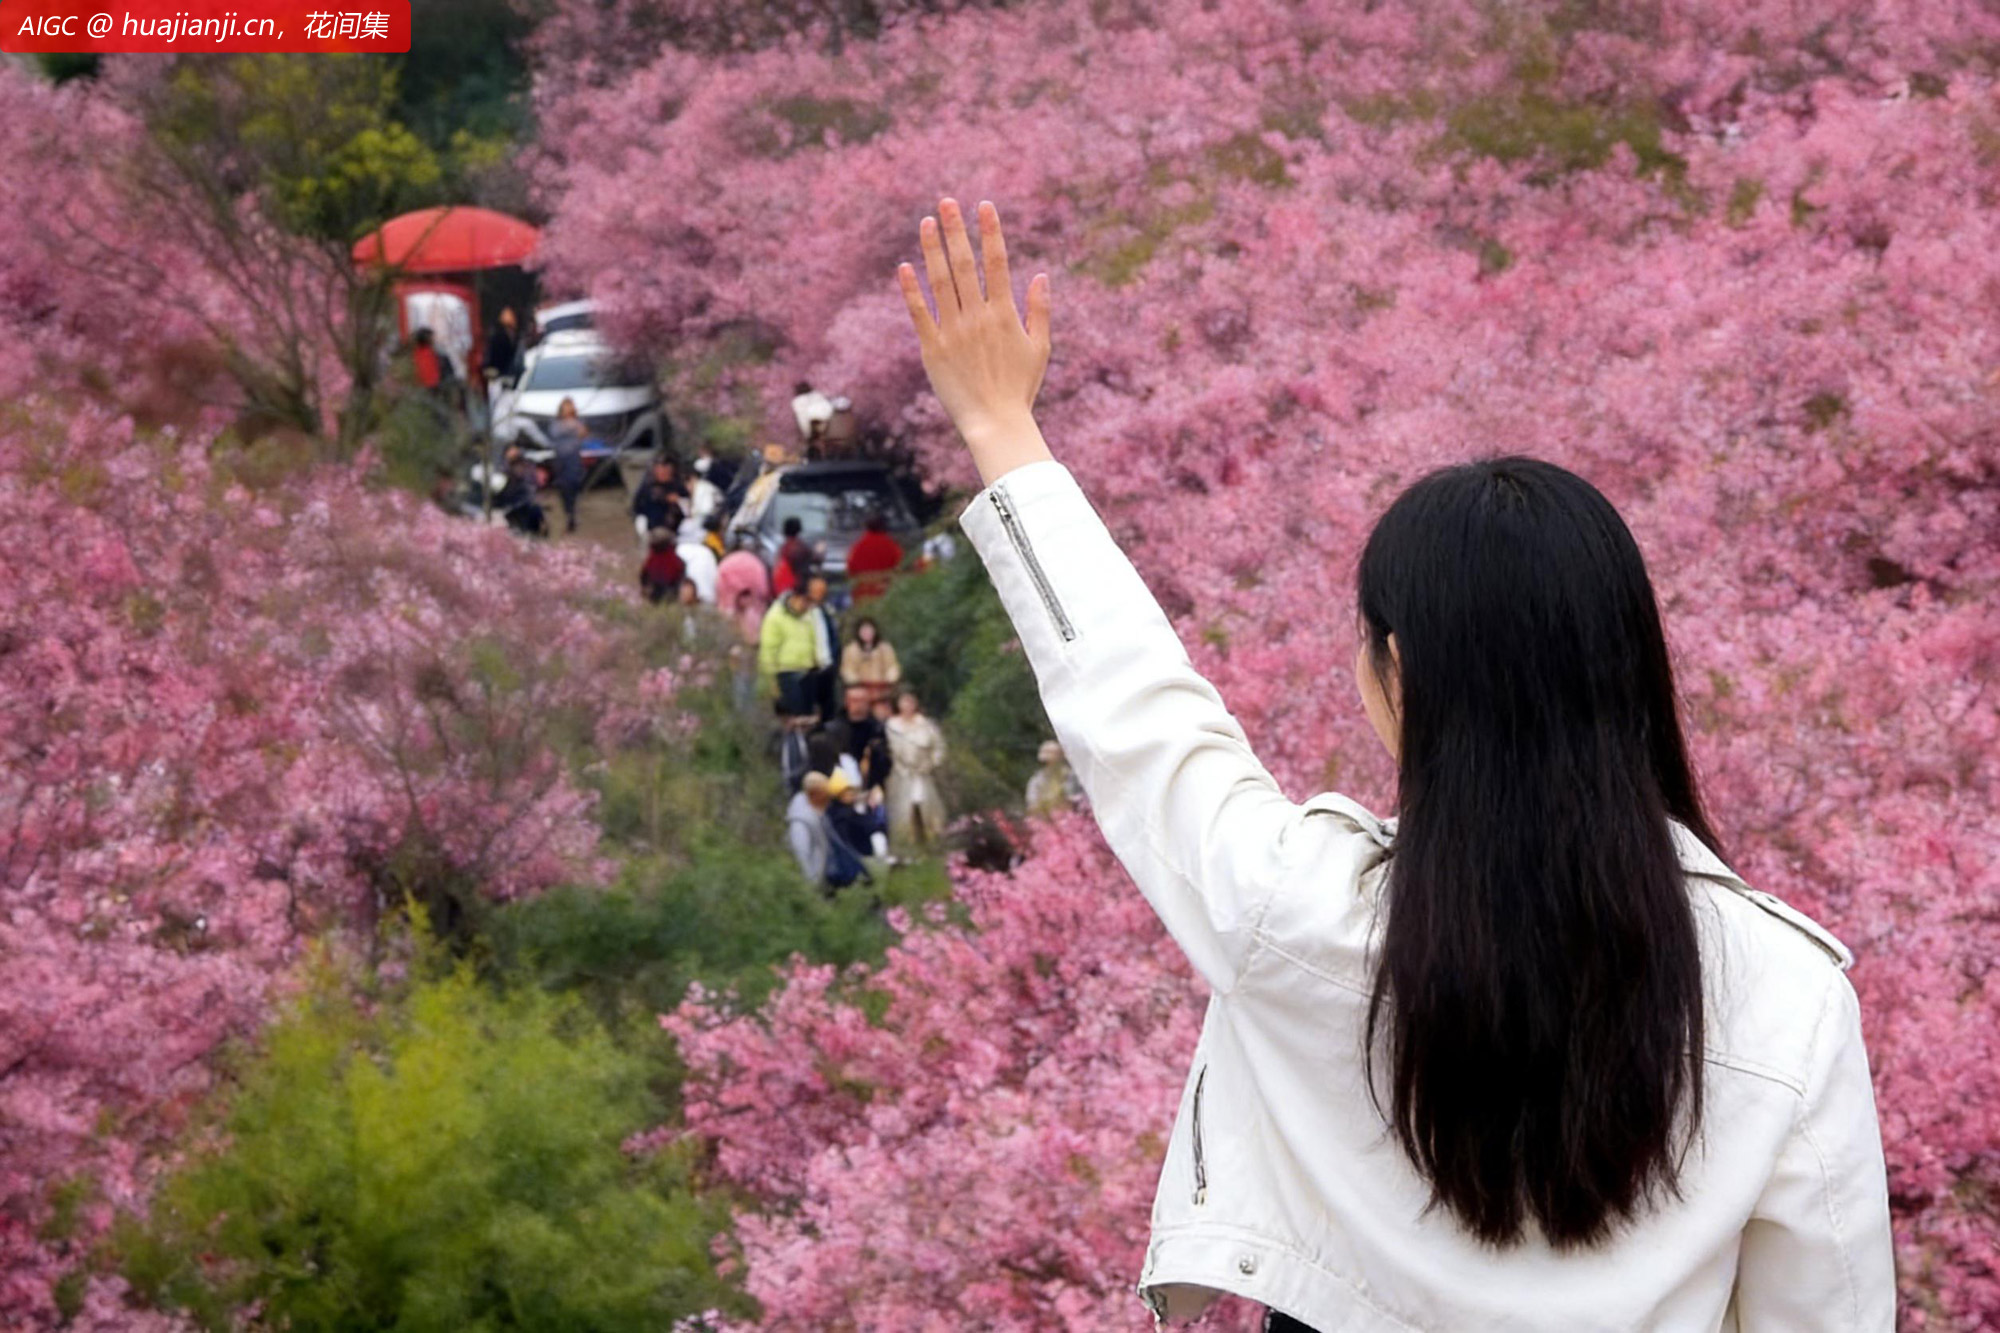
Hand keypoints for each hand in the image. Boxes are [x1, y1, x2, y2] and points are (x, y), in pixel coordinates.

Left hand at [898, 198, 1054, 485]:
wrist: (995, 423)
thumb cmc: (1020, 389)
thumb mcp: (1039, 348)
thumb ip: (1040, 311)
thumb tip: (1041, 276)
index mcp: (1004, 314)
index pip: (997, 262)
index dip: (991, 231)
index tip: (984, 206)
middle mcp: (978, 316)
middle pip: (965, 264)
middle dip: (956, 230)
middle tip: (946, 202)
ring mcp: (953, 331)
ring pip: (940, 281)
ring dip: (932, 249)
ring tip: (926, 222)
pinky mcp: (932, 348)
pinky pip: (919, 313)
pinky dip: (911, 289)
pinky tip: (904, 266)